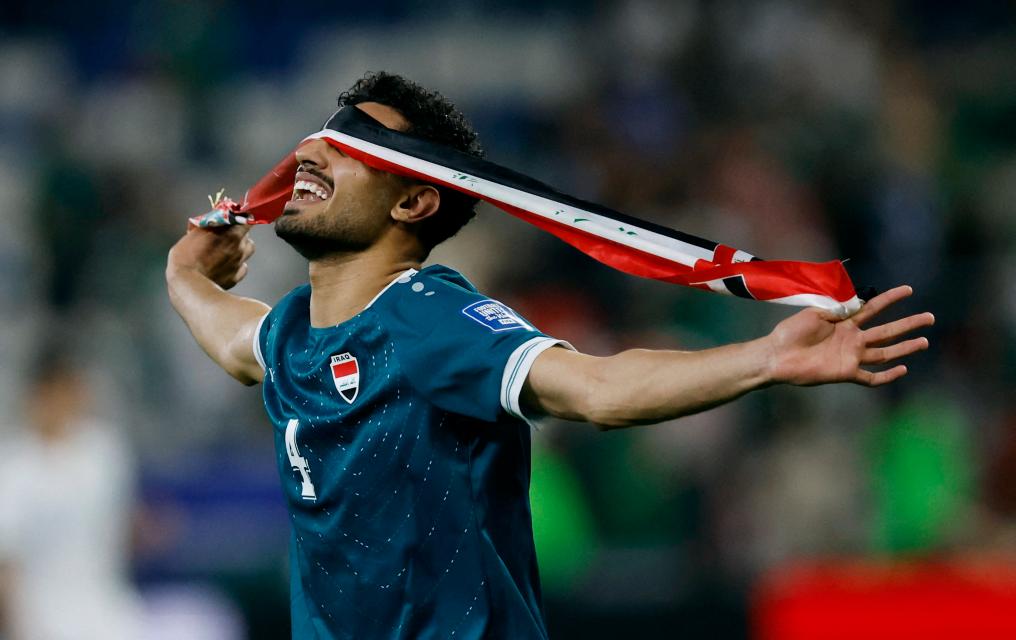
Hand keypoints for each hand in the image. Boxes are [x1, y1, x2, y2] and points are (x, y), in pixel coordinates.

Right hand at [167, 223, 255, 289]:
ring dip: (240, 248)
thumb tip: (217, 214)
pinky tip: (225, 265)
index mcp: (231, 235)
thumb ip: (210, 223)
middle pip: (247, 236)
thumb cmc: (187, 257)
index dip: (242, 219)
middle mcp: (239, 248)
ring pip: (247, 251)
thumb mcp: (195, 233)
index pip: (247, 220)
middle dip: (238, 234)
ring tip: (227, 250)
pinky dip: (236, 265)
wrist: (188, 283)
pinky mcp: (236, 277)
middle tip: (225, 235)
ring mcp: (239, 263)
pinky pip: (242, 267)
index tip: (236, 218)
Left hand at [765, 285, 933, 386]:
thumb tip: (859, 300)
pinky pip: (870, 377)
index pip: (873, 308)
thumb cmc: (791, 332)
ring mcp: (850, 356)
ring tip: (924, 341)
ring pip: (884, 353)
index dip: (890, 299)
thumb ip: (838, 308)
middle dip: (908, 324)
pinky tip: (903, 370)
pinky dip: (886, 376)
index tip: (908, 290)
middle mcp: (852, 339)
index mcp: (844, 322)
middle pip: (886, 331)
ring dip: (904, 348)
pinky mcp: (845, 373)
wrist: (777, 355)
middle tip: (930, 317)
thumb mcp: (815, 312)